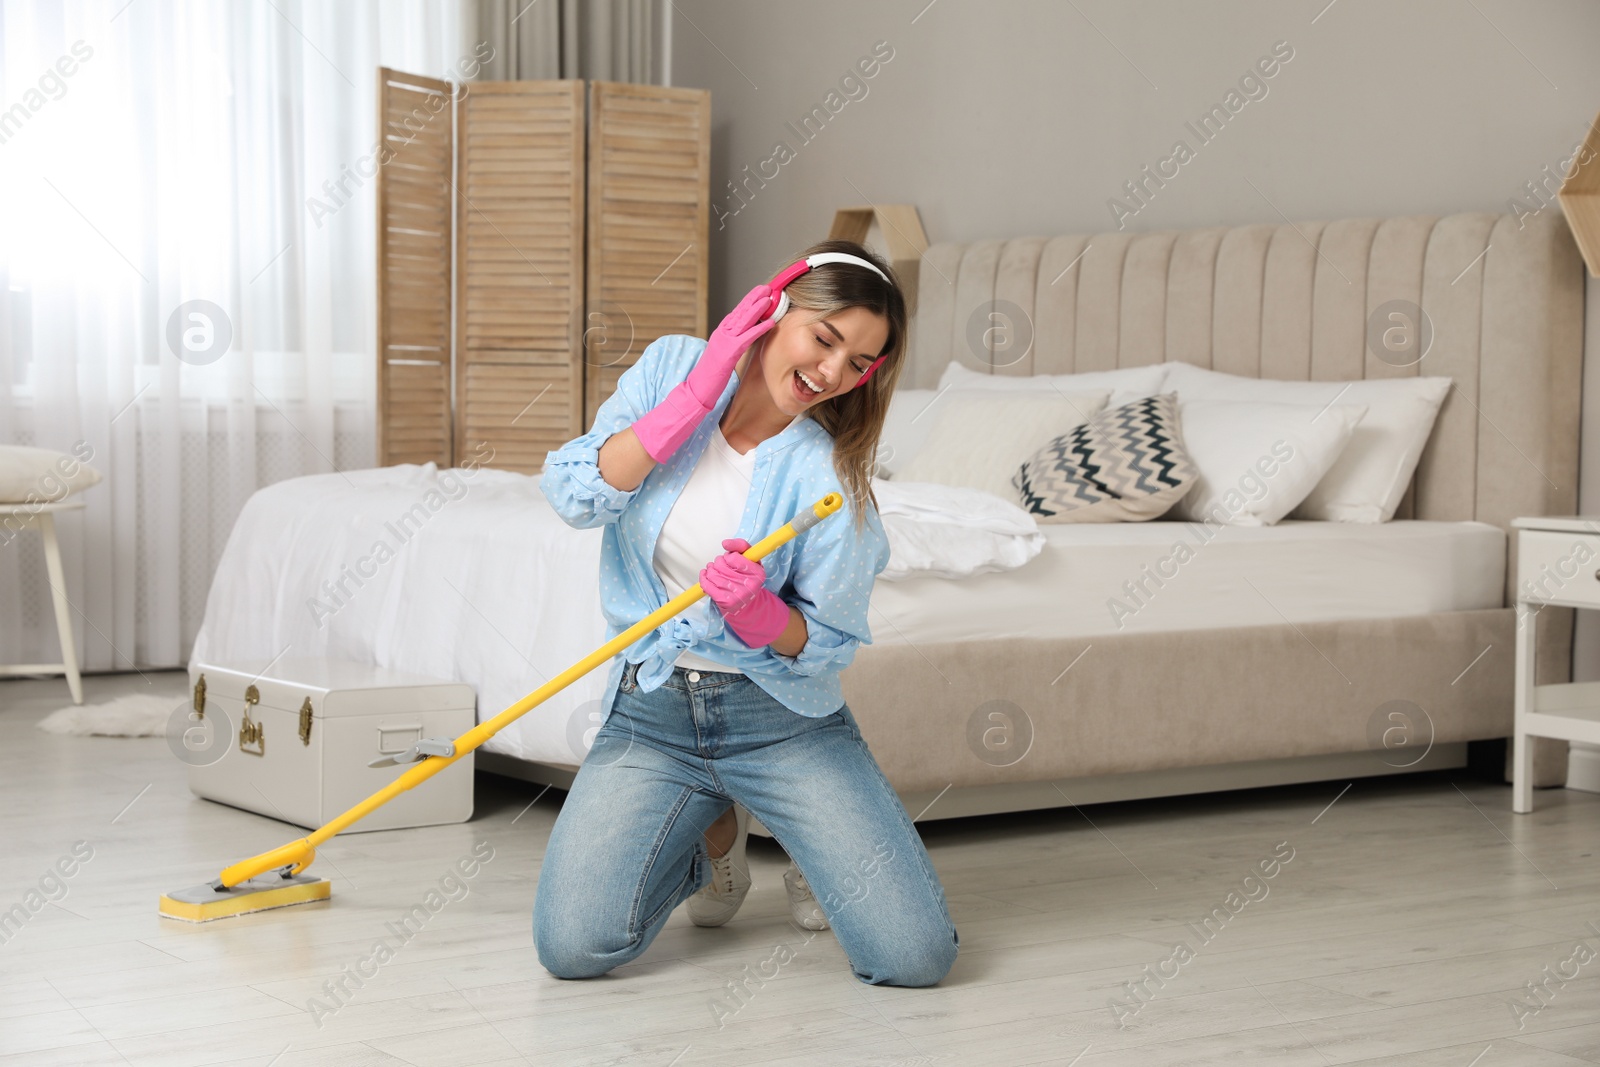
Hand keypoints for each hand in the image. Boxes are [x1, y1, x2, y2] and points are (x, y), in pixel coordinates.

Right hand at [685, 285, 777, 407]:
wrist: (698, 387)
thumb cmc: (711, 375)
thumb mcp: (723, 354)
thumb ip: (733, 343)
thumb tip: (745, 337)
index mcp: (721, 332)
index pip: (736, 312)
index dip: (748, 301)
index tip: (759, 292)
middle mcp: (722, 333)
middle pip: (740, 311)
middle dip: (754, 298)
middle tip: (767, 288)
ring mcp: (725, 341)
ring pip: (743, 320)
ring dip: (758, 308)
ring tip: (770, 298)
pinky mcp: (729, 352)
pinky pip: (747, 337)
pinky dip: (759, 329)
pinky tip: (770, 323)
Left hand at [700, 538, 790, 647]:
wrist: (747, 606)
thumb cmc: (747, 579)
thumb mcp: (751, 561)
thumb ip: (741, 546)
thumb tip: (725, 543)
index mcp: (757, 573)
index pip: (733, 557)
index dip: (729, 556)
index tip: (730, 559)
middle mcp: (749, 585)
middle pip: (721, 565)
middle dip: (718, 562)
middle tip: (721, 565)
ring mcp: (736, 595)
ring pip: (712, 573)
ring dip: (711, 569)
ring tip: (714, 570)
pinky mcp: (724, 601)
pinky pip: (707, 584)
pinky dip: (703, 577)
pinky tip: (705, 574)